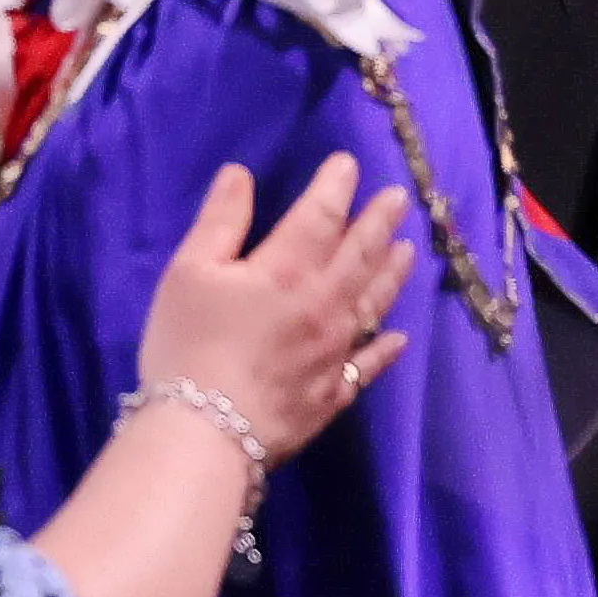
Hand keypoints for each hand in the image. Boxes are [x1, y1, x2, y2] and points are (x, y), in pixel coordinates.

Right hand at [143, 156, 412, 463]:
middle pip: (360, 255)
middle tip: (399, 198)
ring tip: (408, 251)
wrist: (207, 433)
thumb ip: (219, 221)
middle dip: (379, 222)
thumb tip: (240, 174)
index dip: (336, 186)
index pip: (320, 216)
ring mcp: (335, 352)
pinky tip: (399, 337)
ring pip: (374, 303)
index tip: (349, 164)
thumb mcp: (189, 273)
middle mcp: (324, 304)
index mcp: (287, 270)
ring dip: (392, 274)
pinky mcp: (333, 393)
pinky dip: (386, 348)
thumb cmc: (189, 346)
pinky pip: (368, 365)